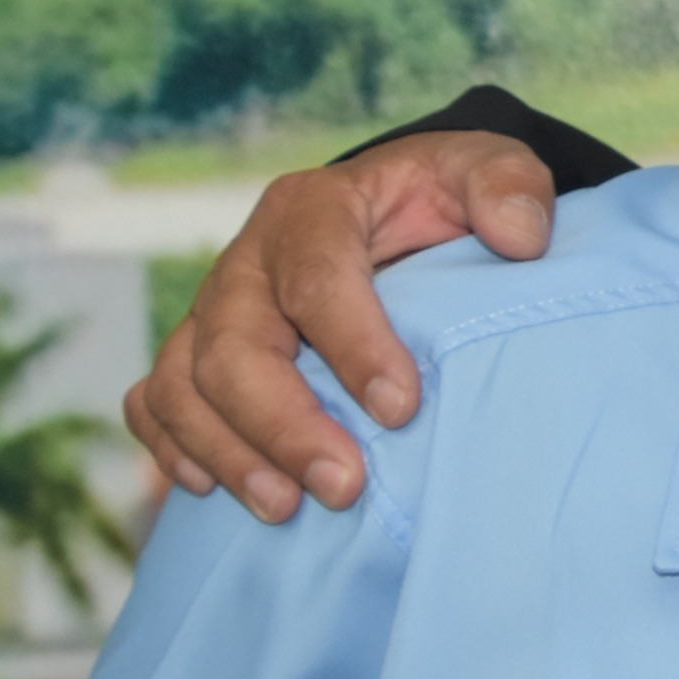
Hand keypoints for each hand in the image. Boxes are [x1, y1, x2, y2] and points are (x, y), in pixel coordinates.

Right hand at [124, 133, 559, 520]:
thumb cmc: (441, 201)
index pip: (316, 279)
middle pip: (234, 347)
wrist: (396, 214)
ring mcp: (211, 311)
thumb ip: (510, 185)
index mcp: (312, 209)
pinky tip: (213, 491)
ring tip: (287, 509)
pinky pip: (156, 403)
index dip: (353, 345)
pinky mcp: (193, 354)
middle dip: (284, 424)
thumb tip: (522, 238)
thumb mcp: (486, 170)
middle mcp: (246, 261)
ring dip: (230, 452)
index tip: (402, 408)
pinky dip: (175, 448)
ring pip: (183, 385)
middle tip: (344, 486)